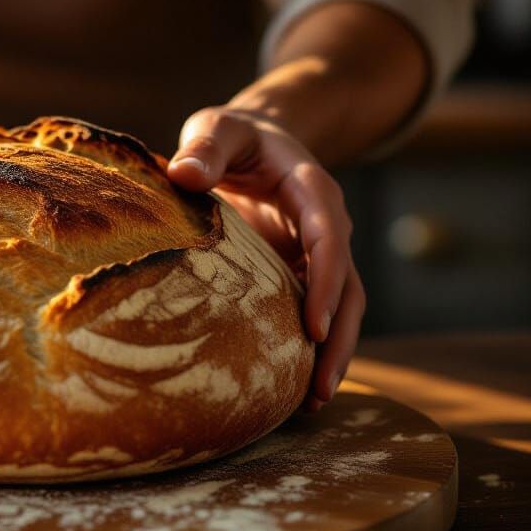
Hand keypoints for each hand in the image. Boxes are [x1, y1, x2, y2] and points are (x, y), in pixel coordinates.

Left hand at [167, 107, 364, 411]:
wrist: (251, 143)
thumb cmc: (231, 136)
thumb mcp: (217, 128)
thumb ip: (204, 147)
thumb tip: (182, 175)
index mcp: (311, 189)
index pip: (328, 237)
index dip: (325, 281)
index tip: (314, 327)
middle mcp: (325, 225)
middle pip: (347, 286)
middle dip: (339, 337)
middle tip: (319, 389)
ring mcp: (315, 252)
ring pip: (341, 307)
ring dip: (332, 352)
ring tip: (312, 403)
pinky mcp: (299, 270)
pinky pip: (314, 311)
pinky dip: (309, 347)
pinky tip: (290, 387)